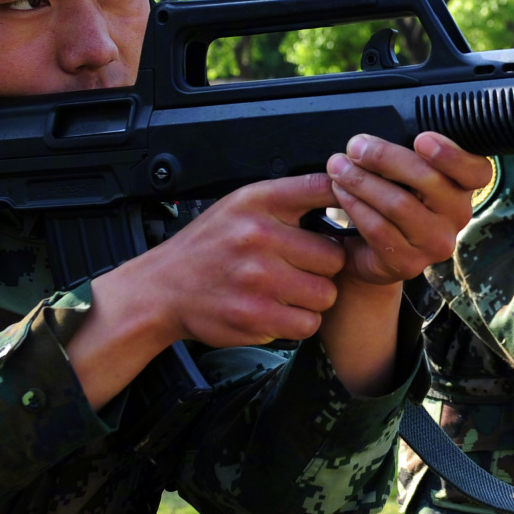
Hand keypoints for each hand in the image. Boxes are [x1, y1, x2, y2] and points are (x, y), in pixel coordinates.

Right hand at [69, 175, 347, 406]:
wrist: (163, 289)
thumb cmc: (209, 247)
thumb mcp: (241, 205)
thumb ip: (290, 198)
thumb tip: (345, 192)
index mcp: (258, 202)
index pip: (321, 189)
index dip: (345, 201)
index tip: (350, 211)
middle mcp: (259, 236)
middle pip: (334, 256)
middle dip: (323, 267)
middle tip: (301, 268)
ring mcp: (258, 279)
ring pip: (326, 294)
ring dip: (313, 297)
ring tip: (288, 290)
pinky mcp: (256, 316)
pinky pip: (307, 323)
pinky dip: (298, 321)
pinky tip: (278, 309)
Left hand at [325, 132, 490, 284]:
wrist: (369, 250)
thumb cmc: (390, 198)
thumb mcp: (401, 172)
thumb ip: (401, 154)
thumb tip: (369, 139)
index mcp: (463, 186)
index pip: (477, 171)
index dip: (452, 155)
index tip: (421, 140)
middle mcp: (458, 216)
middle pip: (429, 181)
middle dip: (385, 158)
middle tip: (355, 147)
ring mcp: (436, 243)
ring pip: (399, 205)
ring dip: (362, 181)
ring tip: (339, 167)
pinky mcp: (410, 263)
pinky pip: (379, 229)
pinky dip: (355, 206)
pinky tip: (341, 193)